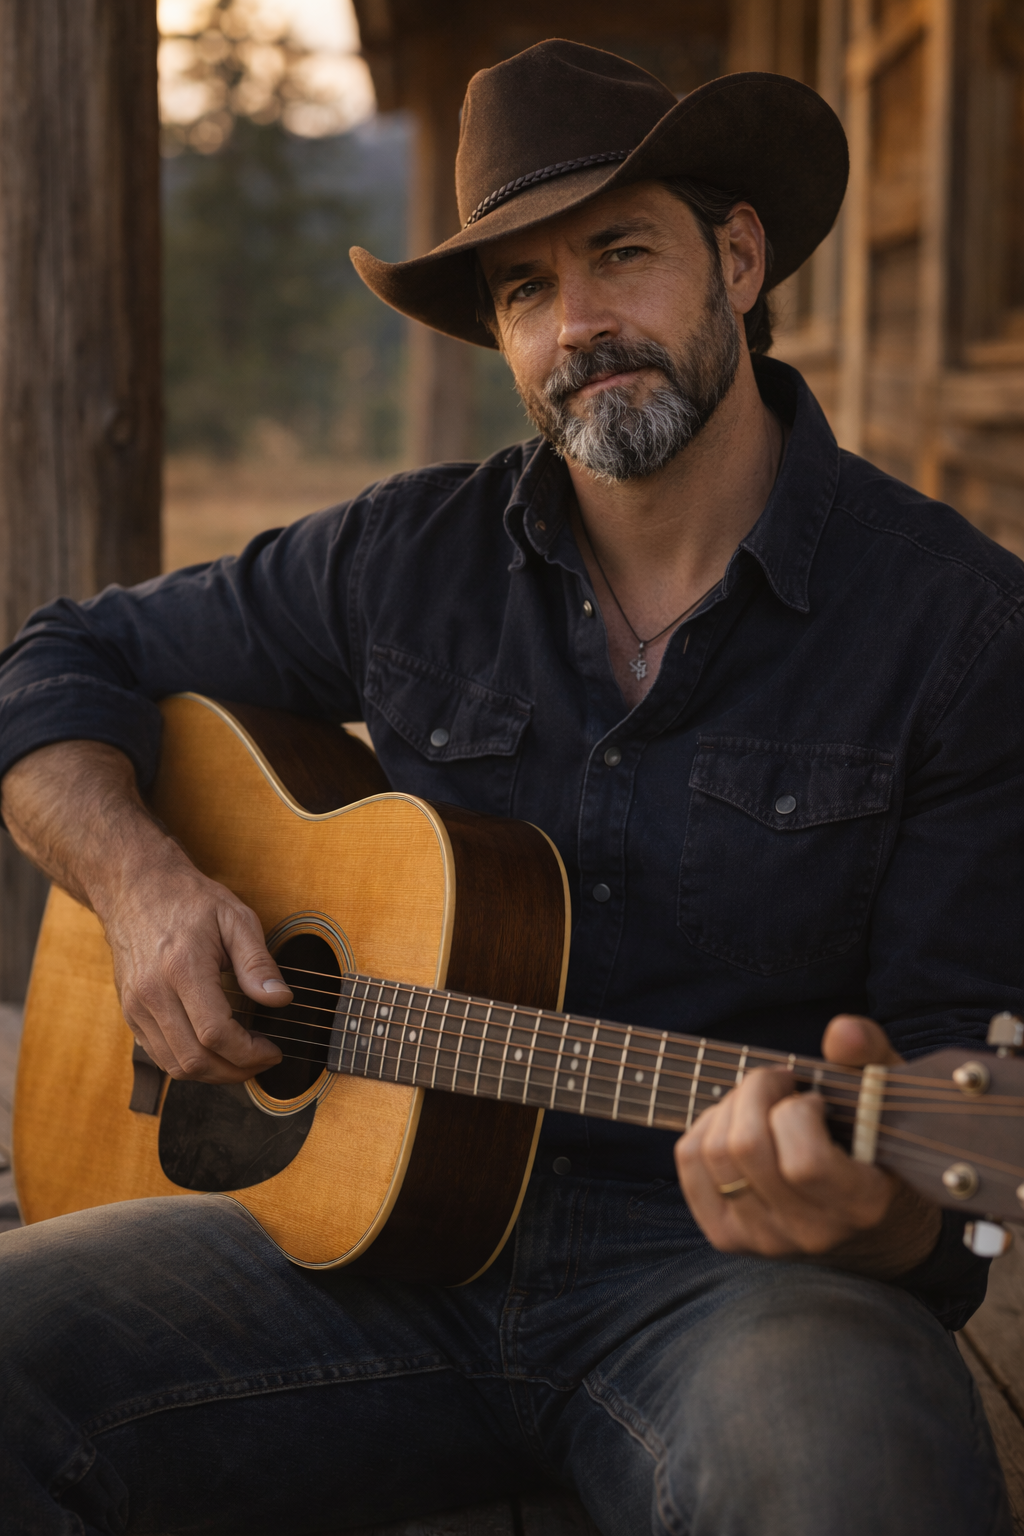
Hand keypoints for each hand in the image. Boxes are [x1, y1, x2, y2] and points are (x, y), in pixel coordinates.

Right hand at [100, 838, 290, 1083]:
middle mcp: (152, 993)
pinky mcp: (130, 1013)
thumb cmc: (189, 900)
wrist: (136, 889)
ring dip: (214, 1074)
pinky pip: (160, 1055)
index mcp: (182, 968)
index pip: (215, 1034)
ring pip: (175, 1066)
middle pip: (195, 1060)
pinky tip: (215, 1051)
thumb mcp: (235, 919)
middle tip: (263, 1060)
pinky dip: (190, 1063)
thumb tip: (281, 1000)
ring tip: (242, 1060)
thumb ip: (258, 963)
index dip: (249, 1053)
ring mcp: (136, 1006)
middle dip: (236, 1070)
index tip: (273, 1050)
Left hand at [674, 1016, 939, 1269]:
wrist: (865, 1220)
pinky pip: (690, 1164)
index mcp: (860, 1205)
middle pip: (746, 1149)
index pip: (805, 1164)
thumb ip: (871, 1056)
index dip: (798, 1112)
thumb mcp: (887, 1096)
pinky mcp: (728, 1236)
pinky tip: (736, 1123)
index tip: (814, 1097)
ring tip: (760, 1102)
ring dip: (729, 1106)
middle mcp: (810, 1233)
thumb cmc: (875, 1144)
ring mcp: (764, 1240)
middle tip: (780, 1082)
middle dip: (755, 1091)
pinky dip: (705, 1126)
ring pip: (714, 1153)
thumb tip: (841, 1032)